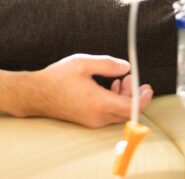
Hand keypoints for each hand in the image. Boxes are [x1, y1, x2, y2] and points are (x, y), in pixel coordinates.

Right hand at [14, 55, 152, 128]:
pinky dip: (113, 102)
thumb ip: (107, 64)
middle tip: (133, 79)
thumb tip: (126, 67)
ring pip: (118, 113)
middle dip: (134, 95)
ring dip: (123, 98)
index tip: (147, 87)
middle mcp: (98, 117)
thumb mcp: (83, 63)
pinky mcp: (87, 121)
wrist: (36, 94)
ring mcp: (93, 121)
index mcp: (100, 103)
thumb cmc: (57, 77)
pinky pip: (108, 114)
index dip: (143, 98)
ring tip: (121, 80)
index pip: (132, 108)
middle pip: (127, 112)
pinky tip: (109, 88)